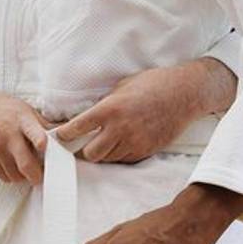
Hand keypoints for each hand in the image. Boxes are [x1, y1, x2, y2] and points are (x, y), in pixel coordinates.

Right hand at [0, 87, 53, 184]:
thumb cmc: (5, 110)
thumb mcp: (26, 110)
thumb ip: (44, 125)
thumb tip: (70, 134)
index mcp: (22, 120)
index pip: (33, 132)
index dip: (41, 142)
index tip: (45, 148)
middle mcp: (8, 134)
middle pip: (26, 164)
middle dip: (37, 175)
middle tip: (43, 175)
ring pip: (16, 175)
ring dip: (25, 176)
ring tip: (27, 166)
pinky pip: (4, 177)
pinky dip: (12, 176)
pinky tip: (14, 165)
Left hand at [55, 59, 235, 162]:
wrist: (185, 93)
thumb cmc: (152, 84)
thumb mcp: (122, 86)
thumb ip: (105, 104)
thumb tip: (89, 116)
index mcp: (110, 109)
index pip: (78, 128)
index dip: (64, 135)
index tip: (58, 138)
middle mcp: (120, 129)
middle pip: (91, 154)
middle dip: (83, 151)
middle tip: (79, 147)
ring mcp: (134, 142)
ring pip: (107, 159)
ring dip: (101, 154)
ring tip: (101, 144)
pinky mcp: (146, 151)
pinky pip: (124, 159)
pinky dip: (118, 155)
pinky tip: (120, 144)